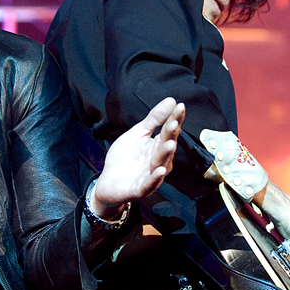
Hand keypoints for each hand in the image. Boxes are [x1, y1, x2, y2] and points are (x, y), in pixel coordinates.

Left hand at [91, 98, 184, 219]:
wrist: (108, 181)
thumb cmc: (125, 157)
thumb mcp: (137, 133)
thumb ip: (154, 119)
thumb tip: (171, 100)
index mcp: (157, 146)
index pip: (169, 131)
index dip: (175, 119)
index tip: (180, 106)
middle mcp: (158, 161)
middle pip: (166, 146)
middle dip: (171, 135)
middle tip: (174, 123)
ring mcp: (150, 175)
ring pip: (160, 164)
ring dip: (166, 154)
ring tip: (170, 144)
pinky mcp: (140, 189)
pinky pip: (149, 184)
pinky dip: (155, 178)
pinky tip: (161, 170)